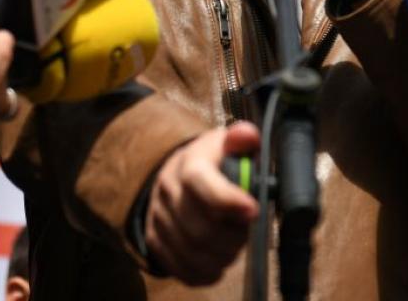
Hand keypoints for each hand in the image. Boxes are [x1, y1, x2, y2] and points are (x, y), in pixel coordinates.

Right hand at [145, 121, 259, 285]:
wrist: (179, 174)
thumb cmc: (215, 162)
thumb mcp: (230, 145)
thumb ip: (242, 140)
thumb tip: (247, 136)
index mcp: (189, 162)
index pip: (199, 182)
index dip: (227, 200)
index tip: (253, 210)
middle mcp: (167, 189)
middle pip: (201, 227)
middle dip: (234, 236)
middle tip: (247, 229)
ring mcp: (158, 217)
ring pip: (193, 252)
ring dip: (223, 255)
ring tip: (235, 243)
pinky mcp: (155, 240)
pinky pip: (182, 268)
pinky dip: (207, 270)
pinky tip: (219, 258)